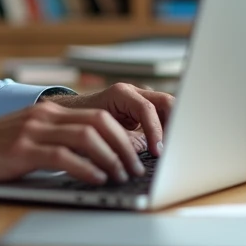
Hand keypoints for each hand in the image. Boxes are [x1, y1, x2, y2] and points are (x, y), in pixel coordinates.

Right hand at [0, 98, 150, 186]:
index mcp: (50, 111)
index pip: (100, 114)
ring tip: (121, 176)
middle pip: (100, 122)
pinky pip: (63, 157)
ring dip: (111, 159)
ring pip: (87, 137)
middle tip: (135, 168)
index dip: (124, 133)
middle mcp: (45, 116)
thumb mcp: (30, 137)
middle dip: (124, 146)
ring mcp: (33, 131)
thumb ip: (59, 140)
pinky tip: (96, 180)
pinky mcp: (22, 150)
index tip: (137, 153)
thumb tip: (97, 158)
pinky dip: (86, 169)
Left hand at [47, 83, 172, 158]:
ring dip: (172, 129)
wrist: (71, 116)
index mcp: (121, 93)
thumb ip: (124, 140)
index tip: (157, 151)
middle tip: (172, 150)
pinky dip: (166, 131)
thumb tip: (145, 152)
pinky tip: (164, 149)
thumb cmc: (81, 123)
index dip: (156, 131)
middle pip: (166, 103)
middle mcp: (134, 92)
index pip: (147, 108)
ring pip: (169, 109)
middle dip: (174, 126)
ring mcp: (141, 99)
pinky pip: (162, 117)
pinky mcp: (144, 111)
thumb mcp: (99, 133)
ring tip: (170, 151)